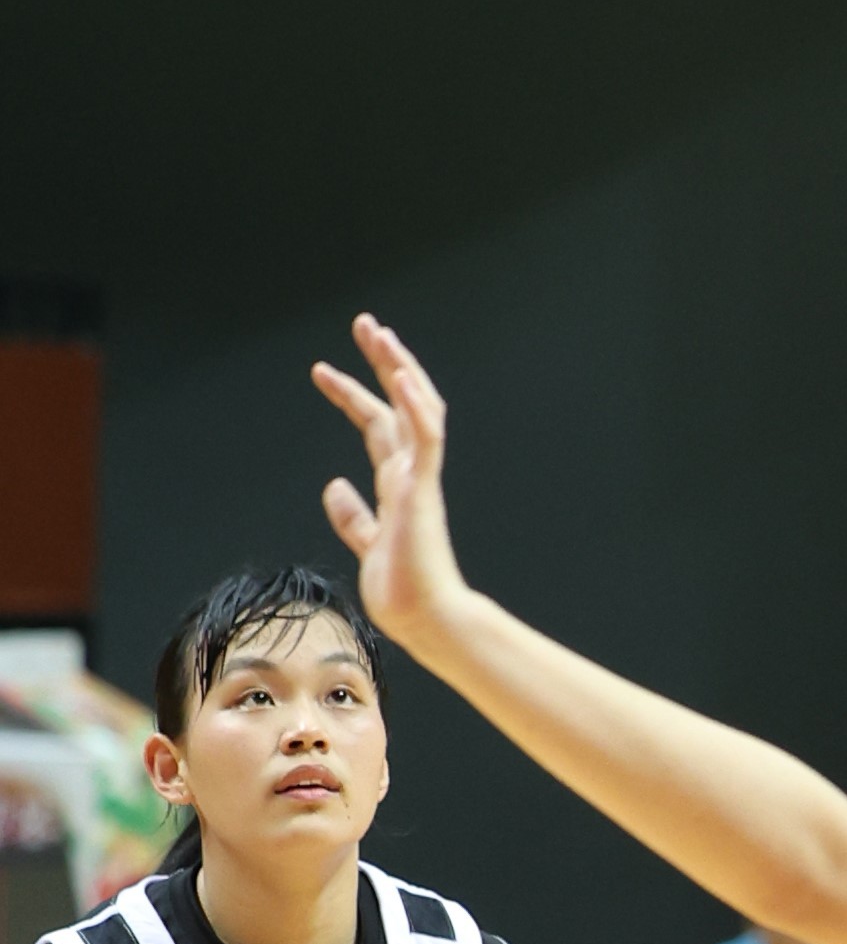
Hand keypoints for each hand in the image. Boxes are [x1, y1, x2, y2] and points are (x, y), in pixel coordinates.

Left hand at [312, 315, 470, 653]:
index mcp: (398, 482)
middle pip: (398, 403)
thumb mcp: (366, 543)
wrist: (425, 618)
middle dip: (381, 362)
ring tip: (378, 334)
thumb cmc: (402, 588)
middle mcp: (411, 472)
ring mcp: (419, 478)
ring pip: (414, 409)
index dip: (353, 394)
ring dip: (397, 368)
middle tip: (364, 324)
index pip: (377, 425)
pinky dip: (415, 403)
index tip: (324, 369)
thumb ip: (354, 515)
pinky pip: (424, 437)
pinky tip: (399, 375)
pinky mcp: (422, 490)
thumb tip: (333, 485)